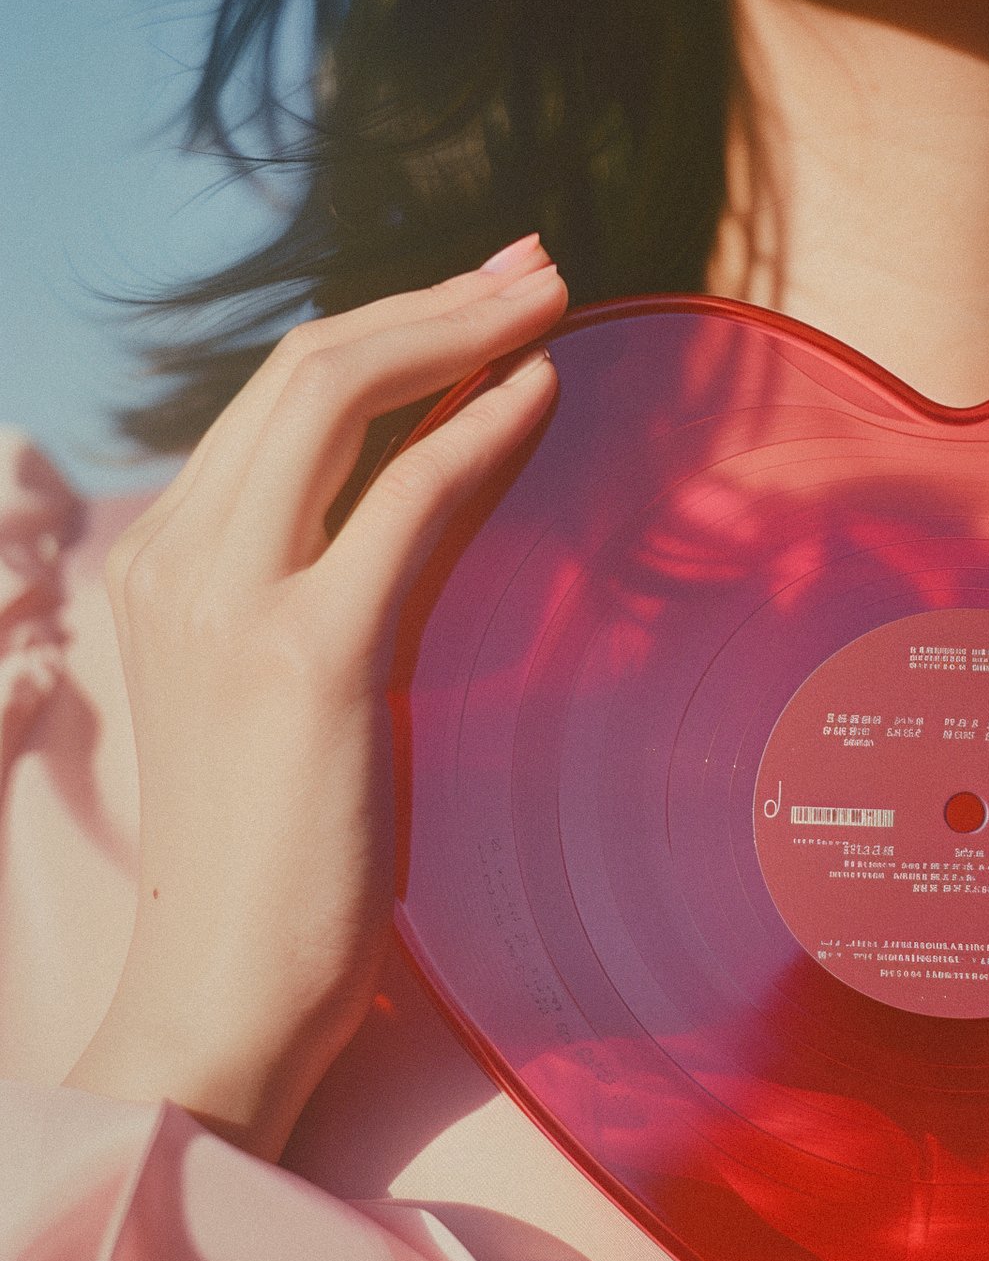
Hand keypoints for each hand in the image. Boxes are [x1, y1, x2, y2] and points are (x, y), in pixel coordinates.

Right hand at [64, 233, 566, 1162]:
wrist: (221, 992)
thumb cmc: (275, 852)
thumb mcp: (294, 682)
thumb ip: (347, 571)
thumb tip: (446, 471)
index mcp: (170, 559)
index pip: (282, 397)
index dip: (391, 328)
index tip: (483, 299)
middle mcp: (183, 557)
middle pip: (308, 367)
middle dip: (432, 302)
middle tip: (532, 268)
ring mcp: (234, 600)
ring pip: (340, 397)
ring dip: (458, 331)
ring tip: (546, 297)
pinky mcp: (310, 656)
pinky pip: (405, 498)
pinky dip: (478, 429)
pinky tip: (541, 392)